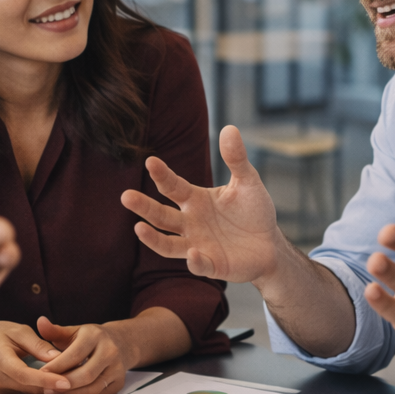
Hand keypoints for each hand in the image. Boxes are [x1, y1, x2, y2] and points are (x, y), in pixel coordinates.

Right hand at [0, 321, 74, 393]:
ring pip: (29, 393)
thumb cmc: (0, 334)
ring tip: (70, 380)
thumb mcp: (19, 331)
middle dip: (52, 385)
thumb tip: (58, 357)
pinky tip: (55, 382)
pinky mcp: (4, 393)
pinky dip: (41, 389)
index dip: (45, 379)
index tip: (66, 381)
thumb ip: (38, 345)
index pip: (23, 374)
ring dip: (49, 388)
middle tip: (77, 380)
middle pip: (28, 387)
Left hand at [36, 317, 130, 393]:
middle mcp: (110, 351)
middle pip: (85, 374)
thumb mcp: (73, 331)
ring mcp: (117, 368)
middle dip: (63, 383)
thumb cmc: (90, 338)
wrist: (120, 343)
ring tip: (54, 393)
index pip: (75, 355)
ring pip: (93, 388)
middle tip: (46, 387)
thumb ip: (54, 330)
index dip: (57, 366)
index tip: (41, 373)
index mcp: (96, 336)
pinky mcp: (119, 383)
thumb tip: (40, 321)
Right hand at [121, 125, 282, 282]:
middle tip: (125, 196)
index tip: (151, 161)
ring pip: (168, 244)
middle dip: (143, 207)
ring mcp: (197, 245)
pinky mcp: (211, 265)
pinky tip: (193, 254)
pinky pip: (198, 265)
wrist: (269, 245)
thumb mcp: (248, 182)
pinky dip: (194, 261)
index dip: (162, 175)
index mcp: (195, 200)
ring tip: (139, 228)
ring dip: (153, 238)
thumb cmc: (253, 212)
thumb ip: (236, 159)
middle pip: (161, 215)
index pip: (173, 187)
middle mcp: (190, 223)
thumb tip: (229, 128)